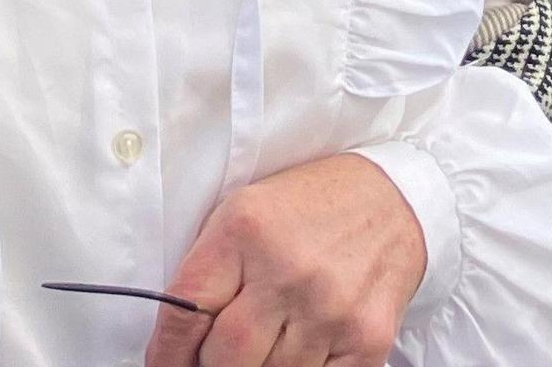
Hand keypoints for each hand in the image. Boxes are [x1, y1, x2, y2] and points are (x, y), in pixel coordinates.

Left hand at [145, 152, 426, 366]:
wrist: (390, 201)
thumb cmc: (305, 209)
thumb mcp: (244, 213)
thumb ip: (209, 271)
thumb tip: (177, 343)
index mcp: (246, 229)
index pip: (186, 308)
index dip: (166, 351)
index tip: (161, 366)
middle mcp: (288, 269)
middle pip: (226, 357)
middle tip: (211, 360)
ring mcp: (330, 309)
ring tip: (258, 350)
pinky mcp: (366, 341)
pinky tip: (292, 355)